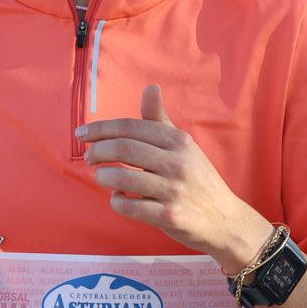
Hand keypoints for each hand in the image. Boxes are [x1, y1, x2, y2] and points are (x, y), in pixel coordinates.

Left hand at [80, 85, 270, 272]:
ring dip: (103, 176)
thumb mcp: (183, 147)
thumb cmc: (197, 179)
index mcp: (179, 141)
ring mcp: (174, 190)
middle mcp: (178, 162)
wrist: (225, 220)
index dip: (101, 128)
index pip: (131, 127)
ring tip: (101, 177)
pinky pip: (130, 207)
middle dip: (98, 151)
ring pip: (122, 178)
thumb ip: (161, 121)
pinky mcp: (170, 217)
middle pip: (124, 149)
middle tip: (89, 157)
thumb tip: (151, 87)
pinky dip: (116, 201)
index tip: (81, 134)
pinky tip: (119, 198)